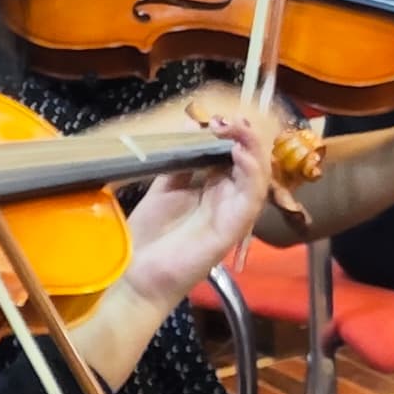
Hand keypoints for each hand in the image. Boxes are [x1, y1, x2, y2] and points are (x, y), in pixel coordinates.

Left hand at [65, 120, 278, 380]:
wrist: (135, 276)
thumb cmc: (148, 236)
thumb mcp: (163, 187)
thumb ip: (180, 159)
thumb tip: (191, 126)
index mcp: (211, 189)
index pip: (232, 153)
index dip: (229, 133)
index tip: (214, 117)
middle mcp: (227, 199)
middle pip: (250, 161)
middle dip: (243, 135)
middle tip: (227, 119)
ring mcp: (232, 214)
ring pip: (257, 176)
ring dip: (251, 148)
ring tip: (236, 128)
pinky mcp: (233, 229)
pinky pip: (252, 198)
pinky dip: (252, 172)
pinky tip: (240, 153)